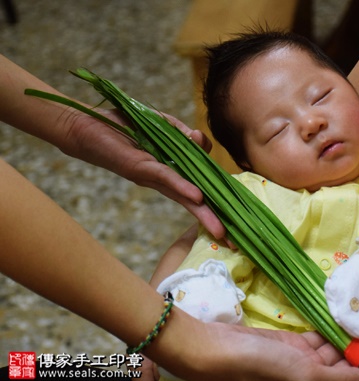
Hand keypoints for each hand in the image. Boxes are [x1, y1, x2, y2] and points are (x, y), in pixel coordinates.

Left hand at [60, 109, 225, 238]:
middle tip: (232, 240)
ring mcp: (152, 176)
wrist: (85, 124)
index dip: (216, 202)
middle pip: (193, 201)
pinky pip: (165, 177)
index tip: (234, 219)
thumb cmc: (123, 125)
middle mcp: (162, 179)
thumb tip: (199, 140)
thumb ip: (182, 132)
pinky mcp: (139, 168)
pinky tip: (197, 196)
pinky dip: (182, 186)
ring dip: (202, 212)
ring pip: (182, 196)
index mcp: (170, 171)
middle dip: (213, 220)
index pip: (199, 188)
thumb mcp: (160, 125)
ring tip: (220, 229)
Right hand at [146, 312, 358, 380]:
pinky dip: (333, 329)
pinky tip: (347, 317)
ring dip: (357, 340)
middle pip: (355, 371)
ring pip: (340, 354)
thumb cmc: (258, 369)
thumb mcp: (305, 376)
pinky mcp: (293, 347)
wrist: (213, 350)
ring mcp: (304, 365)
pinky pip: (320, 338)